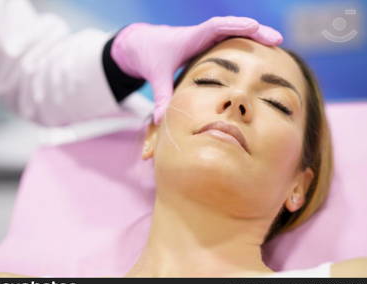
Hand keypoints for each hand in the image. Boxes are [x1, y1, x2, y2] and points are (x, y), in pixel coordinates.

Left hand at [111, 16, 282, 123]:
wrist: (142, 45)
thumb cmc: (151, 56)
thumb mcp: (156, 77)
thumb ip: (162, 97)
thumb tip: (163, 121)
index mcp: (190, 38)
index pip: (214, 28)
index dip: (234, 26)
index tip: (252, 27)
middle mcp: (201, 35)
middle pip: (231, 27)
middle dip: (254, 31)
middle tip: (276, 38)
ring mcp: (206, 39)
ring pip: (234, 33)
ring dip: (254, 36)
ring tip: (276, 43)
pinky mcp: (208, 45)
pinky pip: (230, 40)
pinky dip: (246, 43)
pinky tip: (261, 52)